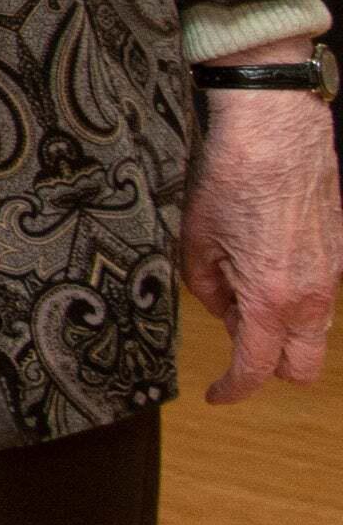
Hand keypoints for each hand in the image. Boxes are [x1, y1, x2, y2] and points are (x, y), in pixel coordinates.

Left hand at [182, 75, 338, 403]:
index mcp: (270, 300)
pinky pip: (319, 298)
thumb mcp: (195, 239)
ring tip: (239, 288)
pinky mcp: (337, 254)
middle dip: (268, 368)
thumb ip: (206, 288)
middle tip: (232, 343)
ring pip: (313, 333)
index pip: (256, 368)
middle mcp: (310, 297)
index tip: (215, 396)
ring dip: (281, 330)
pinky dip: (293, 300)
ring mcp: (330, 277)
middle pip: (300, 367)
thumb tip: (221, 308)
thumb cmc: (231, 177)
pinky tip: (262, 264)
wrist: (277, 128)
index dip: (232, 390)